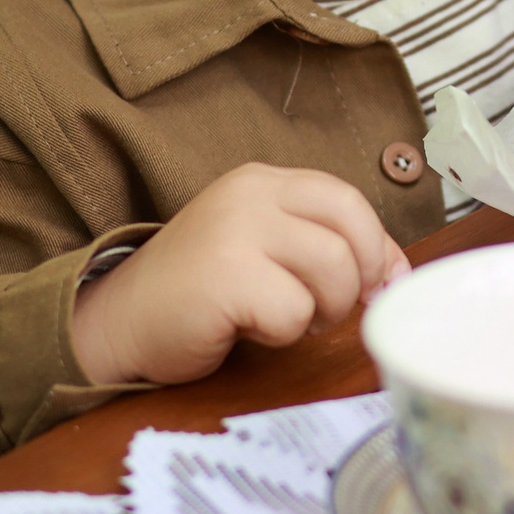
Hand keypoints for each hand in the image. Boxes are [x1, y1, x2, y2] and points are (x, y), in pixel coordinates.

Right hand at [70, 163, 409, 385]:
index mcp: (263, 181)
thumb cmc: (198, 296)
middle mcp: (250, 194)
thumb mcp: (265, 252)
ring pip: (333, 268)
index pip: (348, 199)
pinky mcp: (224, 274)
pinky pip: (293, 309)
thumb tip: (398, 271)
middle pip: (351, 226)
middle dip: (357, 277)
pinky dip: (282, 331)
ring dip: (321, 309)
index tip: (378, 284)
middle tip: (329, 309)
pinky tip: (249, 328)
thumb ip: (323, 247)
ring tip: (283, 318)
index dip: (377, 246)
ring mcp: (235, 230)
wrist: (116, 325)